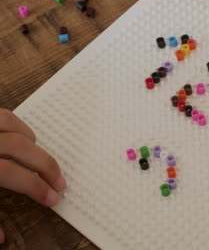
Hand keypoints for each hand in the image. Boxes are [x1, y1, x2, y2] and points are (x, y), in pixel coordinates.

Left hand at [0, 108, 65, 243]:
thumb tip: (1, 238)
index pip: (11, 174)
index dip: (35, 187)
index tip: (53, 199)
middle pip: (19, 148)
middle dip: (44, 166)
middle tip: (59, 182)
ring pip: (11, 126)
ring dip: (31, 143)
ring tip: (41, 160)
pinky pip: (3, 115)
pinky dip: (18, 125)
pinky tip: (24, 138)